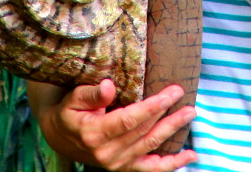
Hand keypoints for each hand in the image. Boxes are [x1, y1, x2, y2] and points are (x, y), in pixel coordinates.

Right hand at [35, 79, 196, 170]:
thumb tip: (109, 86)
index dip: (152, 107)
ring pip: (151, 146)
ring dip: (173, 130)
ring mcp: (117, 163)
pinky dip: (173, 164)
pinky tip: (190, 155)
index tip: (171, 92)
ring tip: (190, 113)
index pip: (130, 120)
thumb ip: (92, 94)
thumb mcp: (74, 98)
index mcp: (94, 133)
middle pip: (144, 132)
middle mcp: (107, 152)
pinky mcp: (125, 168)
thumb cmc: (69, 113)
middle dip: (166, 112)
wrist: (60, 137)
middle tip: (182, 94)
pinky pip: (152, 168)